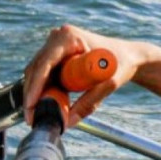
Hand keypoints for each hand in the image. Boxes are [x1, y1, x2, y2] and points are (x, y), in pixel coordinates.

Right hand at [22, 24, 141, 128]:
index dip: (36, 86)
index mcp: (69, 37)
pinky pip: (43, 71)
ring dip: (34, 92)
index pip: (45, 63)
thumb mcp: (107, 84)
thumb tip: (67, 122)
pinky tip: (42, 104)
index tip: (31, 105)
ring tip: (35, 115)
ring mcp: (56, 43)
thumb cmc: (122, 65)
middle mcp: (58, 36)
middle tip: (31, 117)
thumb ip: (88, 104)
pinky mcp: (56, 52)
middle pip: (36, 67)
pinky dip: (41, 88)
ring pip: (36, 70)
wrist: (129, 55)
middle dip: (31, 93)